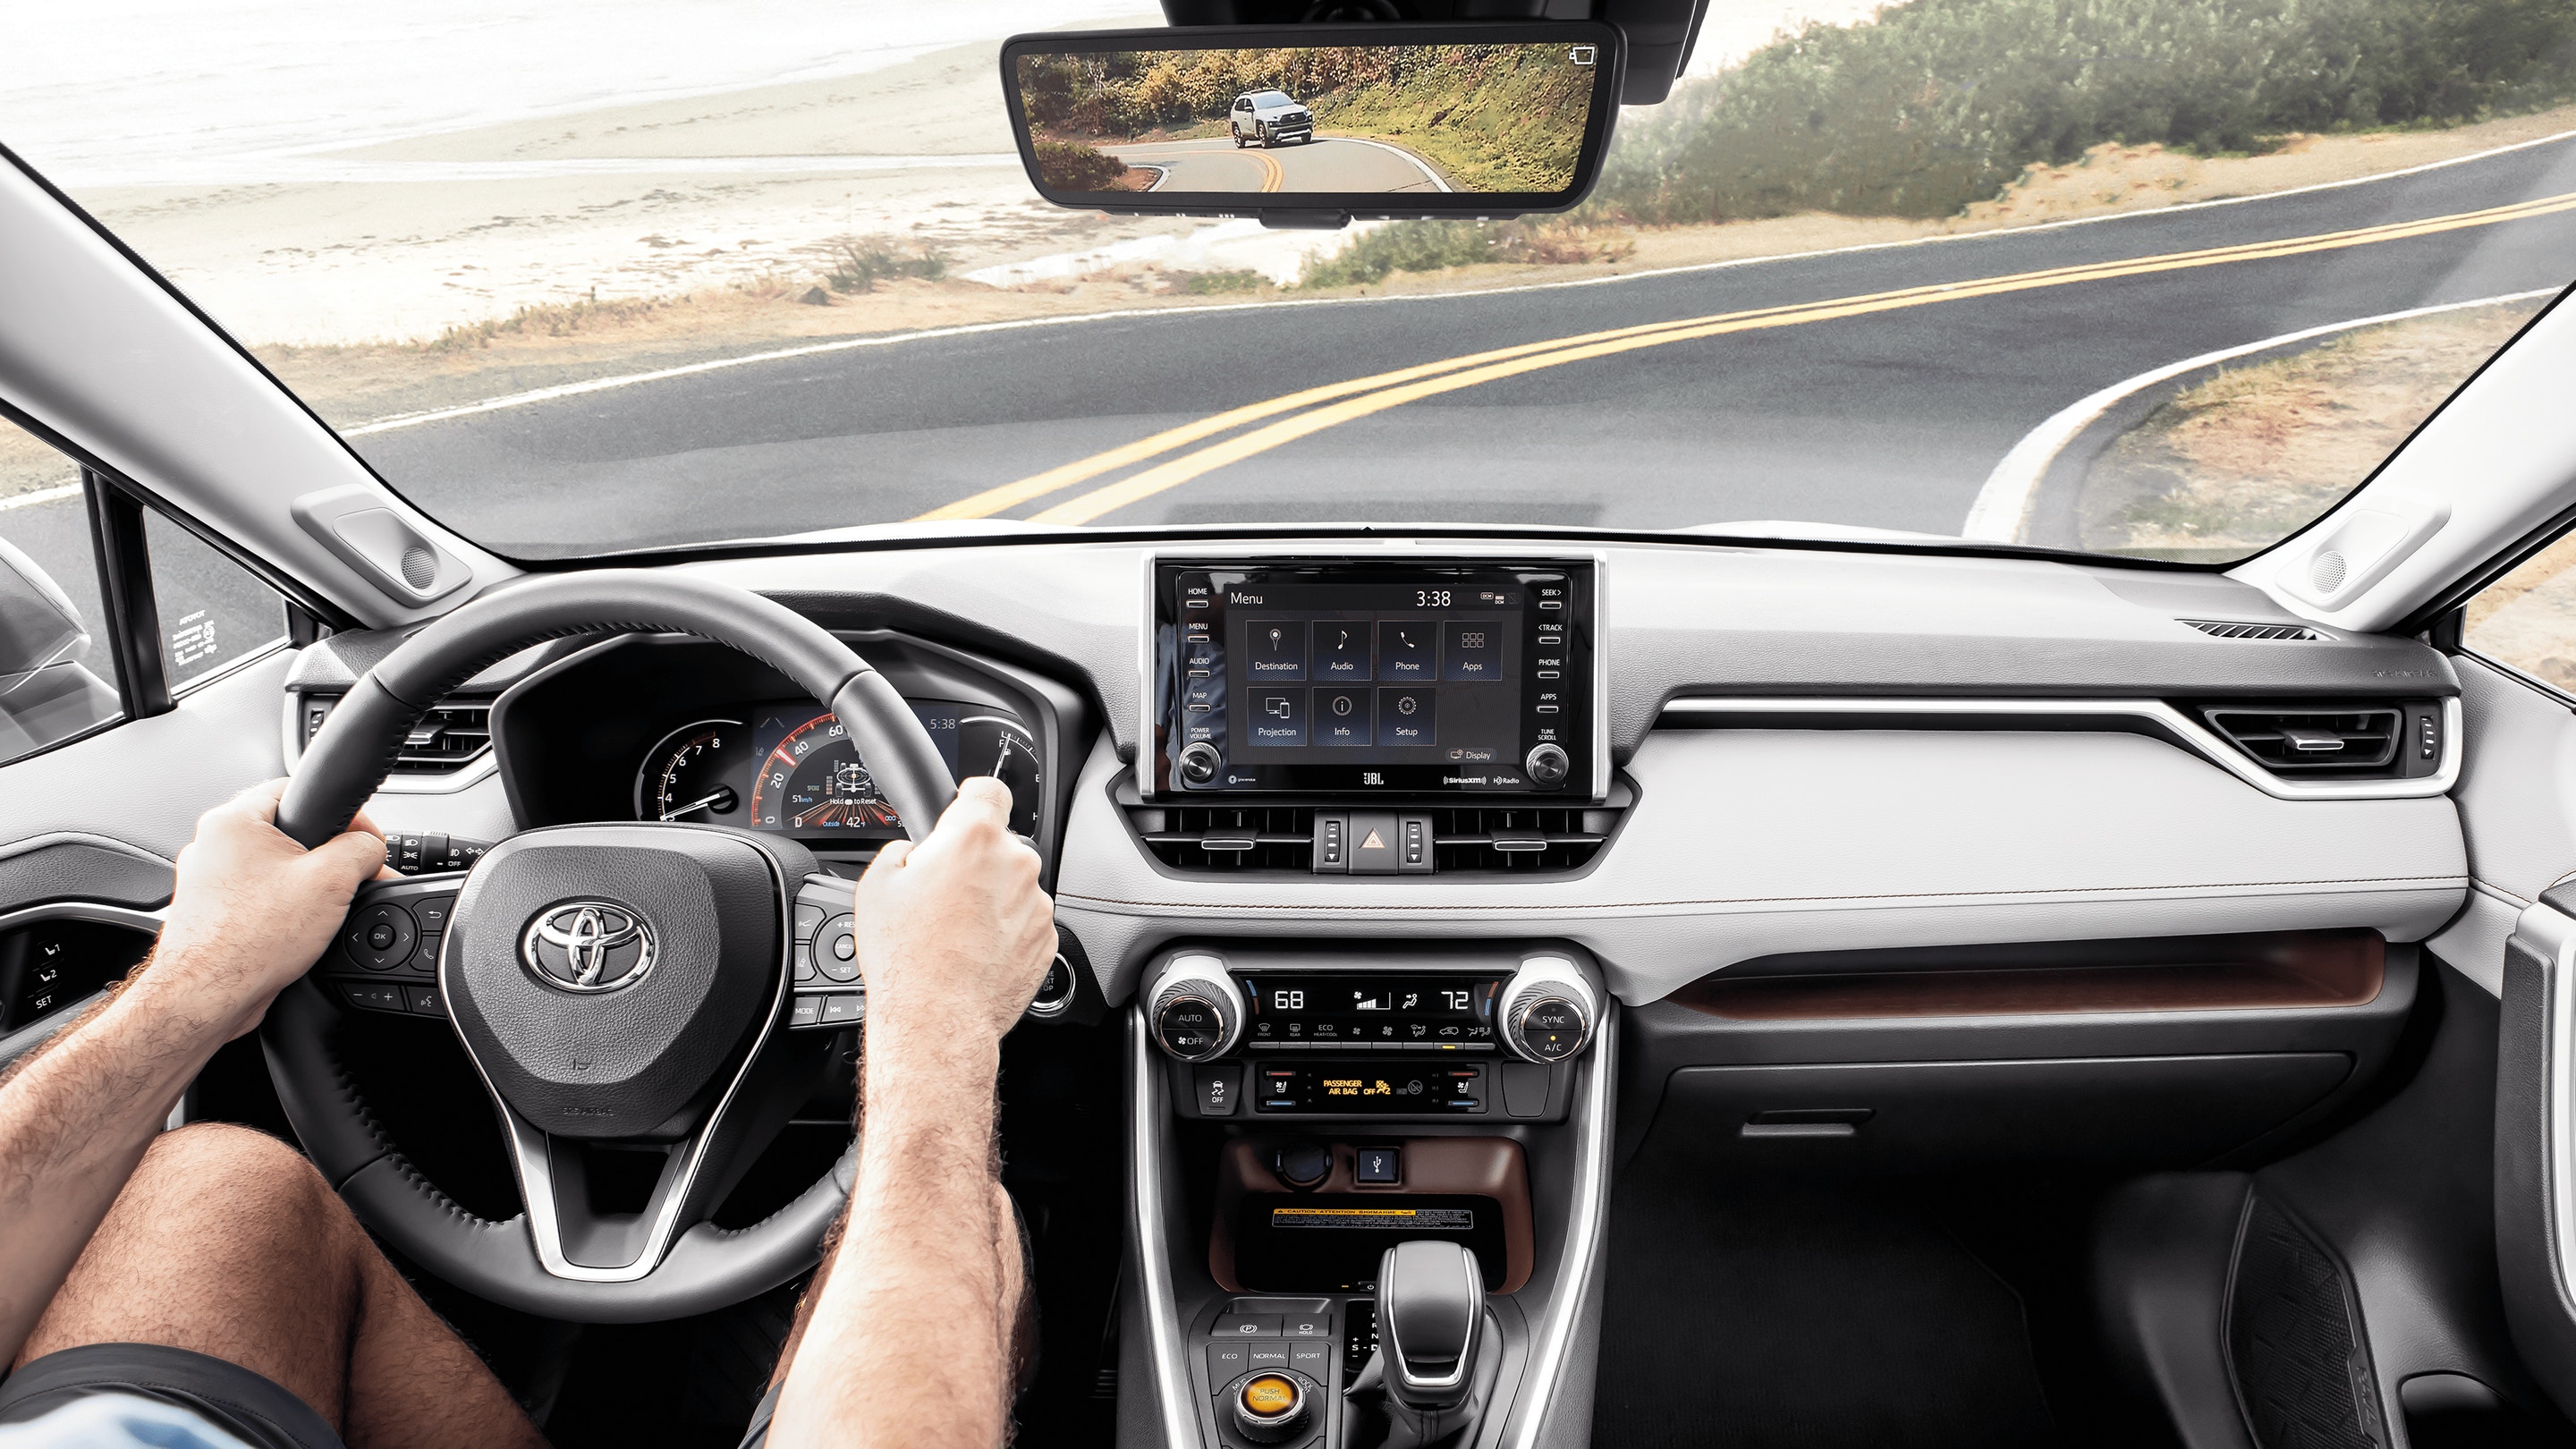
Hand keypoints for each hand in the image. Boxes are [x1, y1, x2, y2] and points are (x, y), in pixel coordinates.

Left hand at [141, 779, 389, 1039]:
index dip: (344, 813)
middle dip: (326, 857)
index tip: (364, 840)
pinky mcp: (211, 913)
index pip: (298, 789)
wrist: (207, 999)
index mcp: (233, 821)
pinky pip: (259, 899)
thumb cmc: (249, 942)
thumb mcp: (332, 881)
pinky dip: (281, 911)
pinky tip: (295, 933)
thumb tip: (370, 849)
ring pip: (274, 869)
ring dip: (304, 887)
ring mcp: (206, 881)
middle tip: (347, 880)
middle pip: (289, 833)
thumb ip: (362, 849)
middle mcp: (211, 845)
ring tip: (319, 914)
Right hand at [850, 777, 1054, 1067]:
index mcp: (974, 838)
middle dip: (974, 860)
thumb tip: (915, 851)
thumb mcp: (877, 885)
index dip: (972, 799)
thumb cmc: (906, 958)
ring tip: (956, 932)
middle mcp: (1015, 863)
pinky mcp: (1047, 938)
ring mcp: (1036, 902)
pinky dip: (1006, 930)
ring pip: (1012, 885)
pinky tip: (975, 951)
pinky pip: (1024, 920)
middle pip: (998, 844)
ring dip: (991, 898)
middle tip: (942, 894)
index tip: (964, 810)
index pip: (989, 790)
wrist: (936, 1020)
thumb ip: (903, 850)